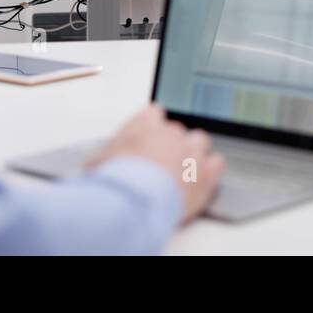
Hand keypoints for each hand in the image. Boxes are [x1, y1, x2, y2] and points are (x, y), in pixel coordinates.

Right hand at [89, 105, 225, 222]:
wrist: (135, 198)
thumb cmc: (115, 179)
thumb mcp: (98, 163)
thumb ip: (104, 158)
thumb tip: (95, 165)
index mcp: (144, 125)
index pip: (153, 113)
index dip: (151, 127)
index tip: (149, 138)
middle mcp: (170, 133)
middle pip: (177, 130)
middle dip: (172, 144)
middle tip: (163, 163)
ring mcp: (191, 150)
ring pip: (200, 141)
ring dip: (194, 153)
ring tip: (185, 171)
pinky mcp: (206, 171)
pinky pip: (217, 162)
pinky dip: (211, 170)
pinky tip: (203, 179)